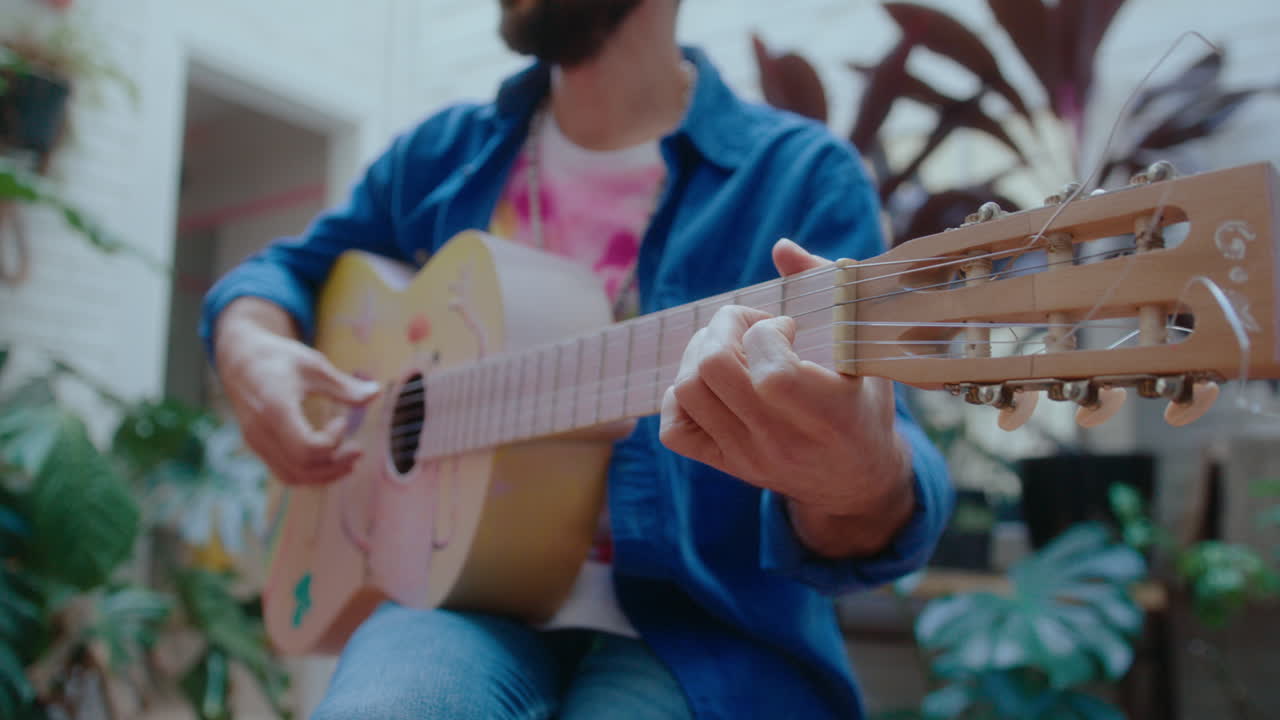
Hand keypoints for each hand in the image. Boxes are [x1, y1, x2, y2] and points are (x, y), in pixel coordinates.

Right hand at [215, 300, 379, 485]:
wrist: (238, 359)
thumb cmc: (277, 357)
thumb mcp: (313, 364)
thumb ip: (343, 385)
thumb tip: (375, 393)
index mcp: (275, 408)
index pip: (306, 448)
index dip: (333, 442)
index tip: (343, 421)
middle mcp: (261, 431)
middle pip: (301, 467)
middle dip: (335, 465)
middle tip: (358, 450)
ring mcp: (257, 442)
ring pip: (292, 476)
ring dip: (325, 475)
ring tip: (349, 461)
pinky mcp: (258, 447)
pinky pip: (284, 472)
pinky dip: (310, 474)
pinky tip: (330, 461)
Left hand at [659, 239, 913, 557]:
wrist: (856, 481)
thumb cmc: (863, 403)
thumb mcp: (865, 348)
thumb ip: (830, 289)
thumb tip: (780, 247)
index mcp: (831, 415)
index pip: (771, 371)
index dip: (768, 332)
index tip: (788, 327)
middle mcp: (783, 441)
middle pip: (715, 370)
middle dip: (724, 327)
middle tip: (750, 325)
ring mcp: (748, 457)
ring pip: (688, 390)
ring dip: (700, 352)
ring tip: (731, 346)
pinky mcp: (725, 465)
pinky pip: (673, 429)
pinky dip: (681, 393)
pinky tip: (715, 381)